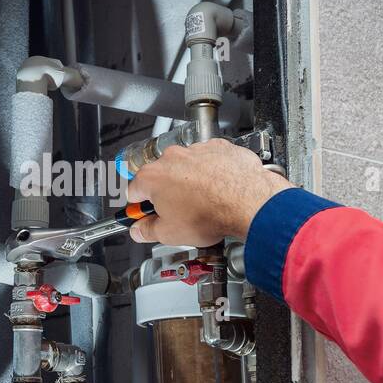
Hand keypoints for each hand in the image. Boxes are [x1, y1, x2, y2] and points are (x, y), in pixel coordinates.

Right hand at [124, 138, 291, 246]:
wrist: (248, 202)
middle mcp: (172, 158)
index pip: (134, 191)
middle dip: (167, 194)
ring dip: (190, 182)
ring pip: (186, 168)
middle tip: (179, 213)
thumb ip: (148, 231)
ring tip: (203, 203)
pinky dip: (212, 172)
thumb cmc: (211, 214)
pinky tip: (219, 190)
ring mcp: (196, 150)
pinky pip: (209, 160)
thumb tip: (139, 230)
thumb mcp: (170, 234)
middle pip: (160, 177)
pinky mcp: (219, 148)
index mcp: (152, 177)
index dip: (140, 207)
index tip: (147, 215)